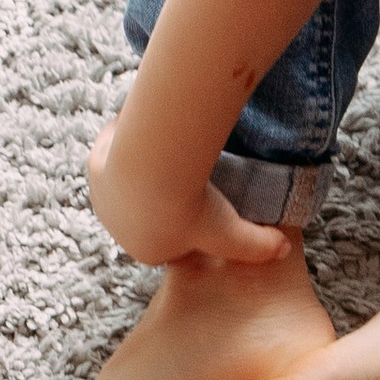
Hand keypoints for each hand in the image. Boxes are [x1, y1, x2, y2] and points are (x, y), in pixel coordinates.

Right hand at [85, 121, 293, 271]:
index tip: (203, 200)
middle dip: (163, 194)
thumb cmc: (195, 209)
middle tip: (188, 172)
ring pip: (127, 180)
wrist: (159, 171)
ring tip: (170, 149)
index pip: (167, 240)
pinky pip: (114, 149)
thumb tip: (283, 251)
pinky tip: (149, 128)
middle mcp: (119, 228)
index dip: (186, 221)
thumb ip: (258, 246)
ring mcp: (104, 197)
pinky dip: (128, 139)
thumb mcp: (233, 234)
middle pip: (145, 211)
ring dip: (143, 168)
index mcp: (147, 251)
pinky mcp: (95, 166)